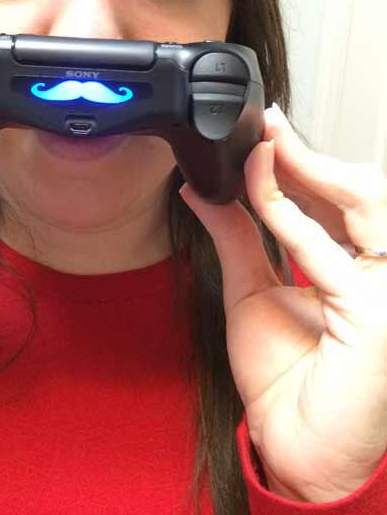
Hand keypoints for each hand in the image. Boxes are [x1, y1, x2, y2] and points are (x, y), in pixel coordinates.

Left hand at [179, 103, 386, 503]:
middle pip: (362, 191)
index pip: (343, 200)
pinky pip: (324, 247)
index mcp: (361, 266)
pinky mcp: (378, 312)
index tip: (268, 132)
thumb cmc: (284, 378)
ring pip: (363, 201)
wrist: (292, 443)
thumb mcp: (251, 289)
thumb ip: (237, 237)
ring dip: (308, 166)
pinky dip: (285, 211)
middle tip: (266, 126)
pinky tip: (256, 183)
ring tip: (264, 143)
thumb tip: (203, 190)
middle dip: (310, 154)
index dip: (307, 162)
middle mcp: (384, 272)